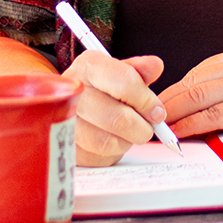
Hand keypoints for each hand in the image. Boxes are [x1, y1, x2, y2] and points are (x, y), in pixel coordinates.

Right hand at [61, 51, 165, 165]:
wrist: (75, 105)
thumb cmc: (102, 88)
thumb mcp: (121, 72)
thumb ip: (140, 70)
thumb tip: (155, 66)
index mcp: (89, 66)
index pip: (124, 82)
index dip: (146, 101)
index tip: (157, 111)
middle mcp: (72, 92)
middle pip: (118, 118)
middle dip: (142, 126)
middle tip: (148, 125)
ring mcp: (65, 122)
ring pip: (108, 142)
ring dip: (128, 140)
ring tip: (130, 131)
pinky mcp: (68, 147)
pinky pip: (98, 157)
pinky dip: (113, 151)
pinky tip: (114, 138)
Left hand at [160, 42, 222, 141]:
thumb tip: (196, 108)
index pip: (198, 72)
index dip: (174, 92)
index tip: (158, 107)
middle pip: (193, 82)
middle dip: (167, 103)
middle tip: (147, 119)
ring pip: (199, 96)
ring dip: (174, 115)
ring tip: (156, 129)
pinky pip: (214, 114)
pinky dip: (192, 125)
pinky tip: (180, 134)